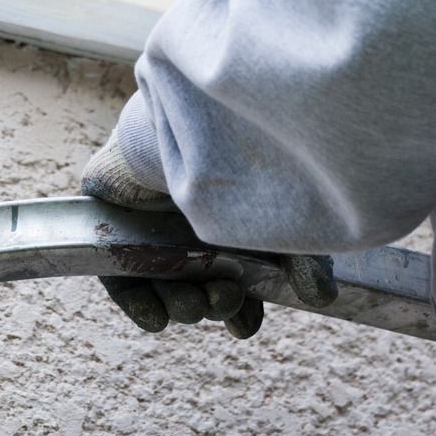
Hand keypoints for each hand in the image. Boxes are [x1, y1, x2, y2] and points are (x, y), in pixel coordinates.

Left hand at [81, 133, 336, 338]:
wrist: (205, 109)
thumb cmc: (252, 151)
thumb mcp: (286, 212)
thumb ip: (303, 256)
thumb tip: (323, 298)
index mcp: (229, 215)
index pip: (232, 273)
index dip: (239, 309)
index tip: (246, 326)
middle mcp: (189, 216)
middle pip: (197, 278)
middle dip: (212, 302)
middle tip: (223, 300)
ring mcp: (151, 213)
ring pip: (160, 277)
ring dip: (180, 304)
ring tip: (194, 305)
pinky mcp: (112, 209)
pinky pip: (117, 267)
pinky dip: (135, 298)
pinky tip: (156, 318)